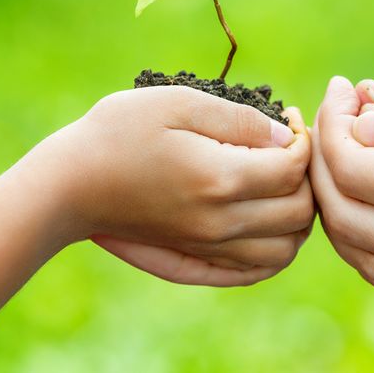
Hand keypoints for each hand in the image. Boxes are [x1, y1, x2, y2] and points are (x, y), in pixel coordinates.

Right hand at [34, 87, 313, 286]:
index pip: (294, 168)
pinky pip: (255, 270)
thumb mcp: (178, 103)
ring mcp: (209, 247)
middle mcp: (221, 223)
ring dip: (296, 215)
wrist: (68, 185)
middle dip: (306, 176)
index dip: (303, 138)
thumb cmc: (118, 133)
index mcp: (220, 179)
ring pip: (285, 249)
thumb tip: (284, 135)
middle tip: (287, 147)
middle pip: (300, 212)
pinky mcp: (196, 259)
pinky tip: (265, 219)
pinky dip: (275, 249)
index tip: (287, 116)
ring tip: (279, 182)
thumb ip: (238, 119)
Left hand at [312, 76, 373, 321]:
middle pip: (345, 215)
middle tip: (338, 117)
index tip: (343, 89)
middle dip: (325, 160)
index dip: (333, 123)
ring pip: (363, 257)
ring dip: (341, 205)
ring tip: (351, 157)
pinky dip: (372, 243)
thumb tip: (362, 127)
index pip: (351, 168)